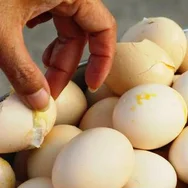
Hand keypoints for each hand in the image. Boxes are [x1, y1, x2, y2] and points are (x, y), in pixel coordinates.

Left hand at [0, 0, 115, 109]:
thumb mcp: (0, 35)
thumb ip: (22, 72)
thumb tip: (40, 102)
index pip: (103, 29)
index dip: (102, 60)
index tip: (90, 84)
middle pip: (79, 31)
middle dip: (65, 63)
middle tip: (50, 90)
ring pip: (61, 23)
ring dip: (52, 51)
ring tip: (37, 71)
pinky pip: (43, 11)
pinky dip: (36, 31)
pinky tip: (21, 41)